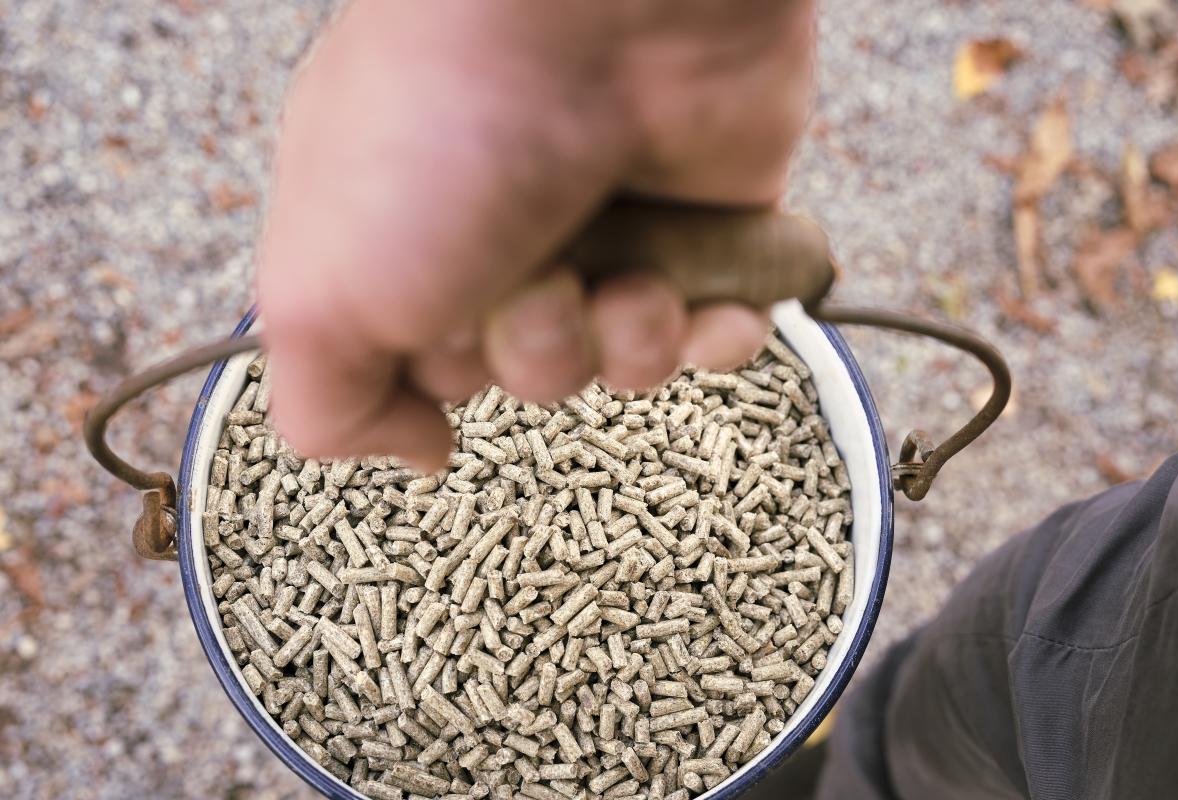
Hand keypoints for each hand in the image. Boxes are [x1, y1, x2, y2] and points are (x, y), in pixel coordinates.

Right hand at [258, 0, 816, 469]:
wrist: (596, 9)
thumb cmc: (438, 129)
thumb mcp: (315, 299)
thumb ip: (329, 409)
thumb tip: (420, 450)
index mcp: (403, 240)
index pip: (427, 369)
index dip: (439, 371)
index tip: (431, 312)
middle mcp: (507, 234)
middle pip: (531, 374)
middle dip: (536, 348)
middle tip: (532, 268)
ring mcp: (613, 225)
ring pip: (625, 364)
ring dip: (622, 337)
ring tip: (621, 267)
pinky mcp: (708, 221)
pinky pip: (719, 334)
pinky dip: (713, 333)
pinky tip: (697, 296)